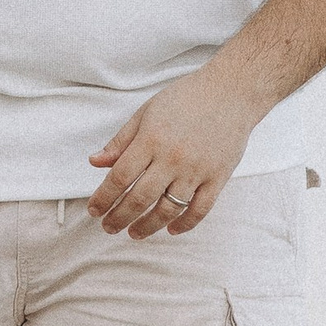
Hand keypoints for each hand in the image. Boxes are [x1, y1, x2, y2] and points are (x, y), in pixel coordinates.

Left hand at [86, 67, 261, 236]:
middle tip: (108, 227)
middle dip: (119, 217)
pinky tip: (171, 230)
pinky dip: (184, 224)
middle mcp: (172, 158)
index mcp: (151, 139)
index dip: (103, 198)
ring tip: (134, 233)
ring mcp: (197, 170)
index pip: (119, 177)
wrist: (231, 92)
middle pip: (139, 198)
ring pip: (168, 209)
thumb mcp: (146, 113)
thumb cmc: (185, 99)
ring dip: (148, 226)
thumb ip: (120, 141)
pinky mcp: (218, 178)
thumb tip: (95, 162)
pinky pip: (199, 210)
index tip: (94, 210)